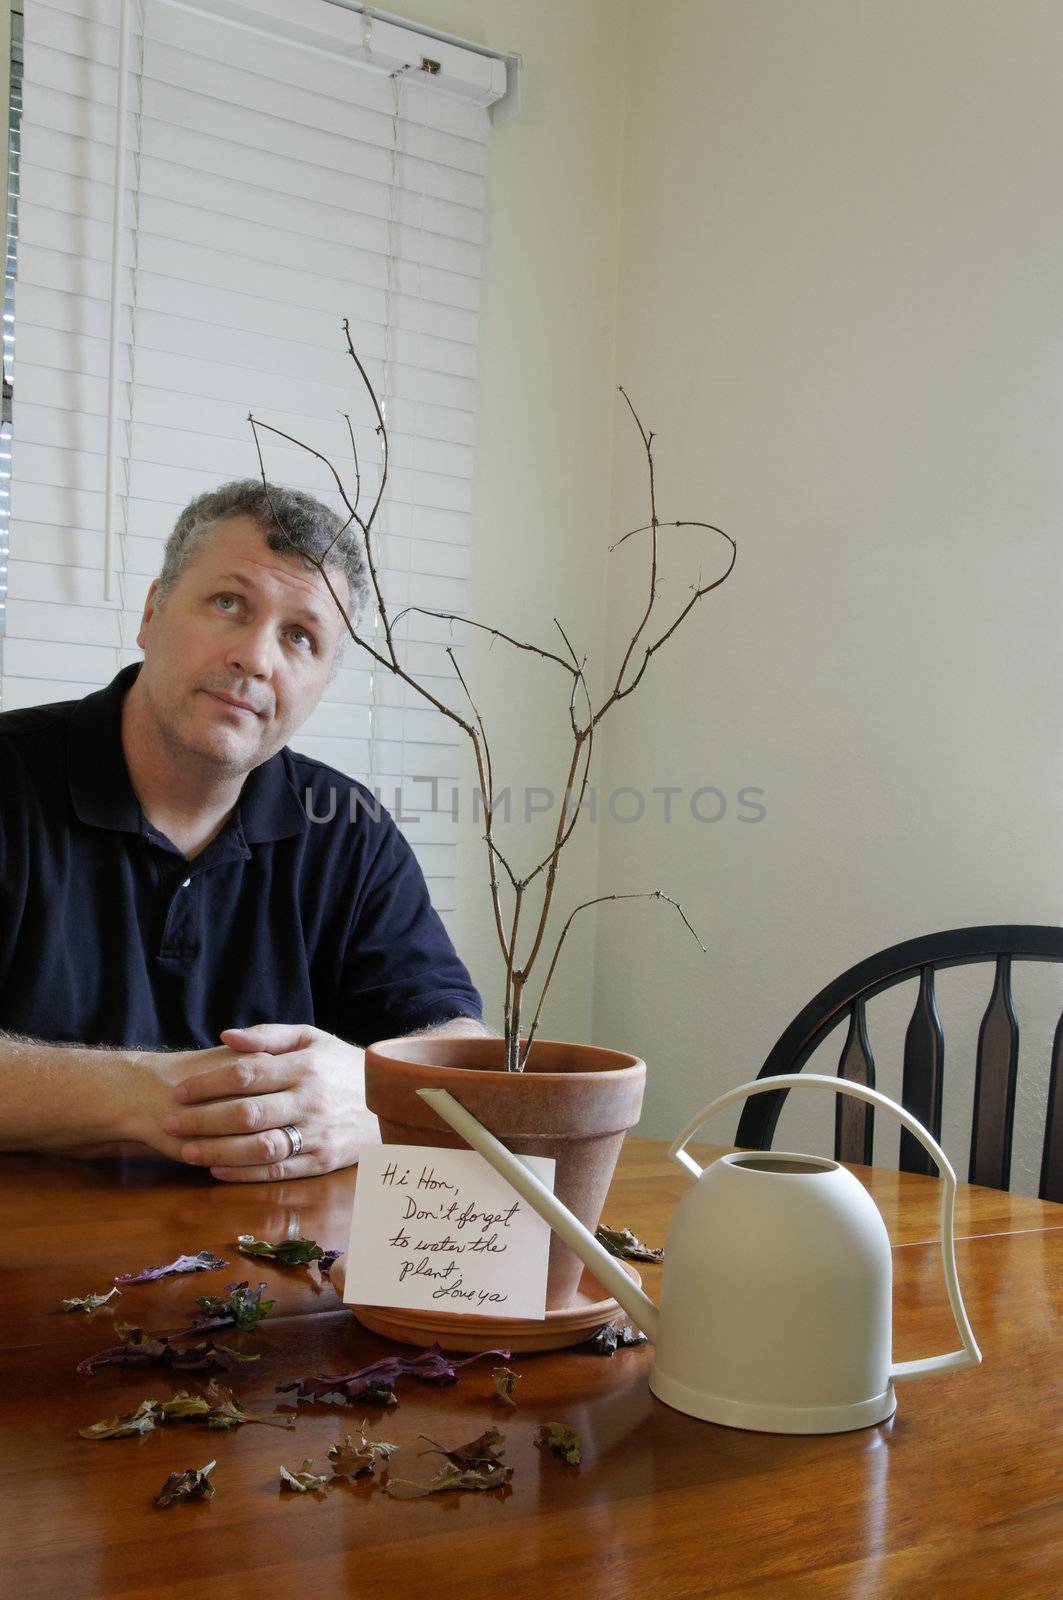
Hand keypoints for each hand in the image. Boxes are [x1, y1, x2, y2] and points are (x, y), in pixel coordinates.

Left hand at [162, 1023, 377, 1181]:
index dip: (208, 1084)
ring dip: (218, 1151)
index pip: (246, 1074)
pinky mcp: (322, 1161)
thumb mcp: (310, 1038)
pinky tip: (218, 1169)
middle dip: (203, 1120)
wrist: (388, 1098)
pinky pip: (278, 1171)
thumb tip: (226, 1036)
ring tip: (187, 1151)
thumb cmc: (338, 1065)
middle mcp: (311, 1101)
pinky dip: (244, 1173)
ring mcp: (318, 1134)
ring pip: (260, 1147)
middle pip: (247, 1113)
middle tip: (170, 1123)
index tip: (180, 1091)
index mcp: (305, 1066)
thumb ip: (267, 1035)